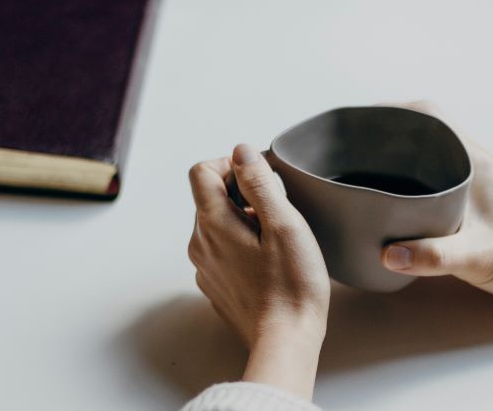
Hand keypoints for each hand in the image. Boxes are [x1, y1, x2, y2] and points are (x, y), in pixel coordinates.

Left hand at [188, 144, 329, 399]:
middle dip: (242, 193)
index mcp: (213, 224)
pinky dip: (241, 243)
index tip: (259, 177)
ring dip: (243, 219)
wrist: (286, 341)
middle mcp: (200, 244)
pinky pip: (222, 249)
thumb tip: (242, 151)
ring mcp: (205, 267)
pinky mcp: (216, 285)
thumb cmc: (291, 285)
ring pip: (217, 224)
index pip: (201, 171)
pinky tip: (269, 261)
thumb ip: (260, 183)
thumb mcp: (284, 224)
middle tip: (277, 211)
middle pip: (210, 197)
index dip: (230, 164)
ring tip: (276, 238)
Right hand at [381, 102, 492, 299]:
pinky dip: (410, 169)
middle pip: (424, 125)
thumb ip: (433, 255)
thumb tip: (386, 253)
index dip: (394, 110)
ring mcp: (473, 174)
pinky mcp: (472, 191)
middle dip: (388, 128)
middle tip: (352, 144)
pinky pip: (435, 166)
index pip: (430, 114)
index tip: (363, 120)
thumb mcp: (476, 257)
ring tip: (363, 163)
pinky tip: (391, 191)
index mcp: (473, 161)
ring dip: (398, 148)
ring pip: (429, 146)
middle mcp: (473, 159)